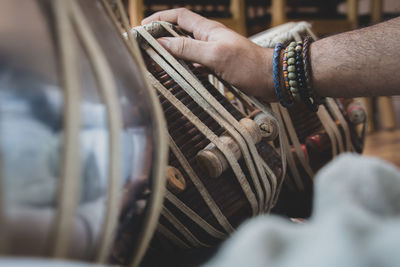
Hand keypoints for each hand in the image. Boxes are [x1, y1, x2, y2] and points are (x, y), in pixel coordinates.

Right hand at [142, 8, 274, 100]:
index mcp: (208, 30)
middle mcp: (209, 39)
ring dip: (172, 57)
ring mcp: (214, 53)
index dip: (159, 18)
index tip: (143, 27)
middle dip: (162, 38)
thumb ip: (188, 47)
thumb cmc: (247, 65)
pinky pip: (196, 66)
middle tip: (146, 50)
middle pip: (180, 33)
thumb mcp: (215, 54)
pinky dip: (185, 70)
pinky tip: (179, 78)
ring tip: (157, 66)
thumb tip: (162, 42)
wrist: (272, 79)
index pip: (178, 16)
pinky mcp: (219, 67)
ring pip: (186, 51)